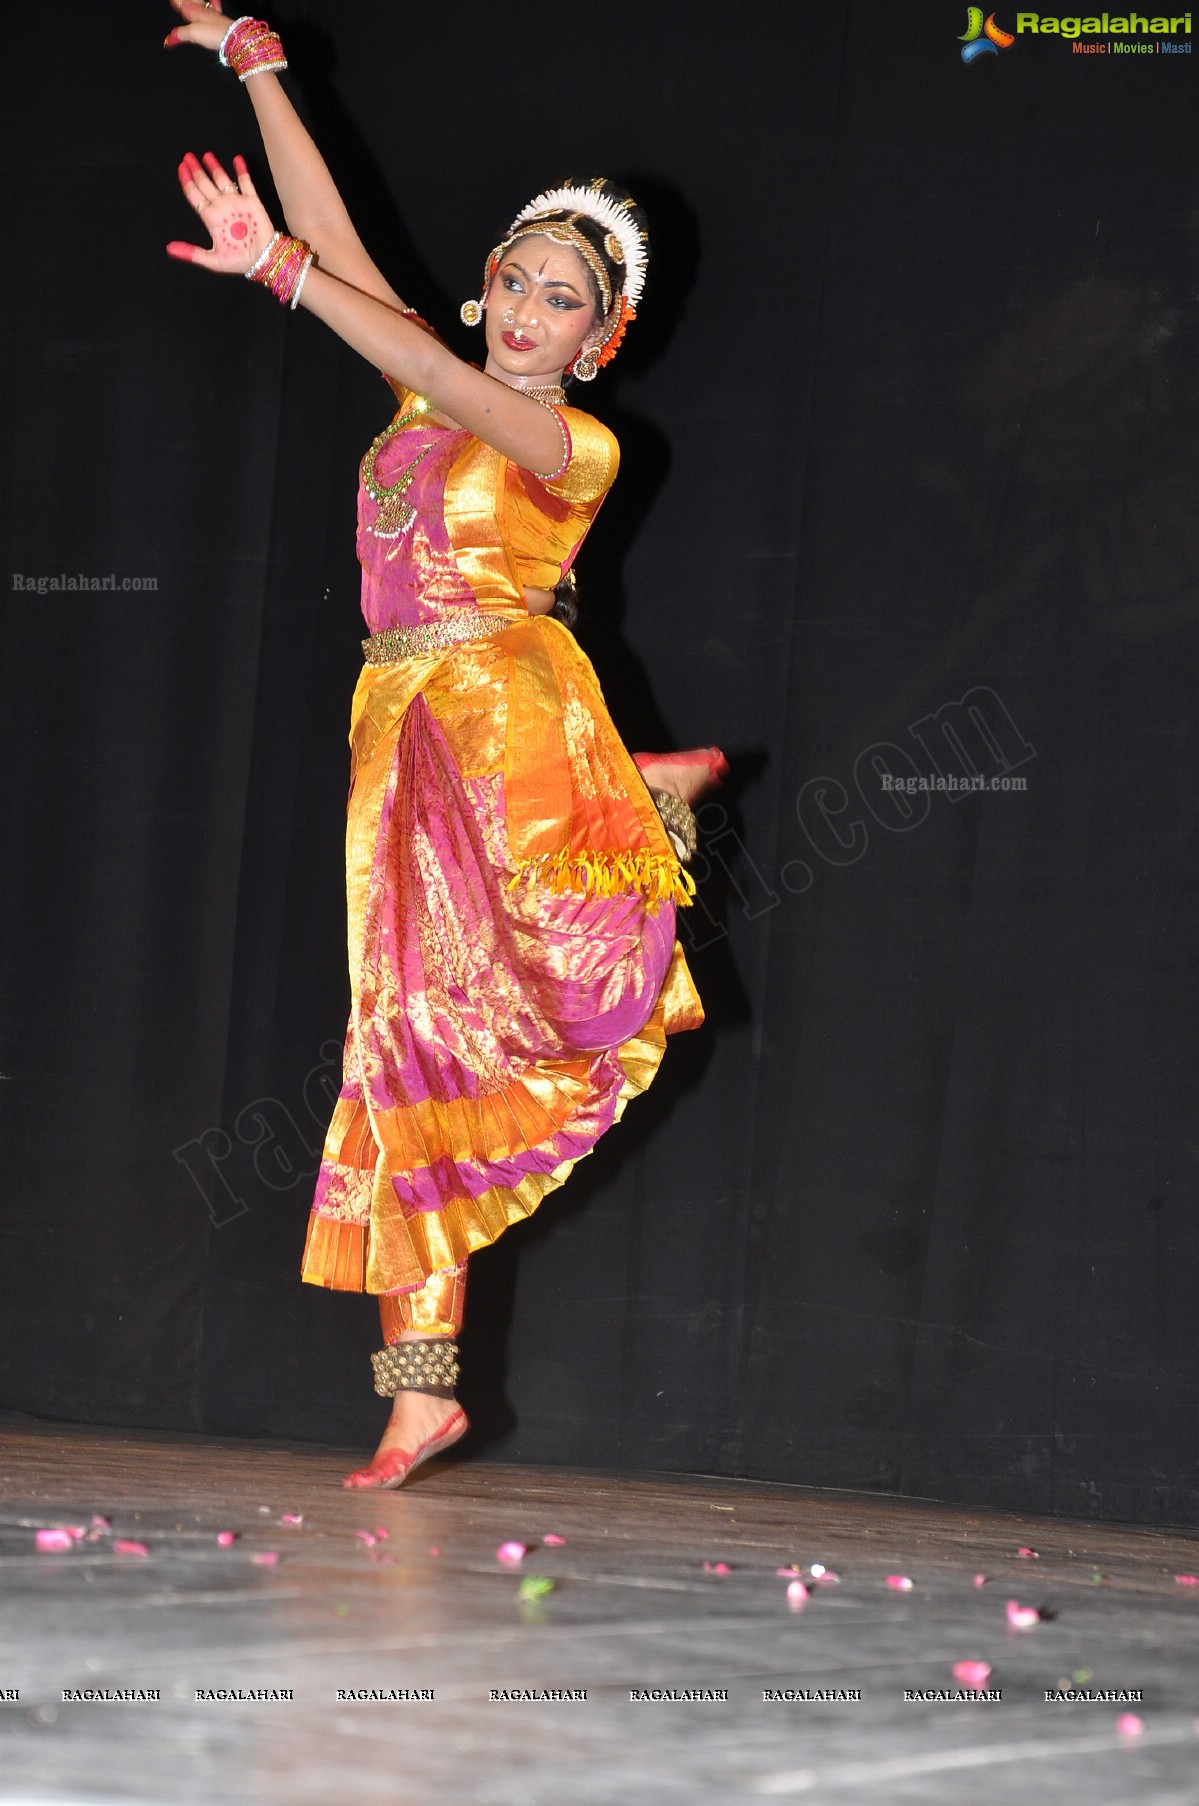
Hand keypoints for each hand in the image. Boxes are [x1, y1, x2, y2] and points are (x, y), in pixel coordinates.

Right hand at [163, 0, 228, 54]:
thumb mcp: (193, 33)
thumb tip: (168, 40)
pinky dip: (204, 12)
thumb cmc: (214, 33)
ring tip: (188, 8)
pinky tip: (204, 16)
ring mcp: (211, 15)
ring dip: (194, 6)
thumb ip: (179, 35)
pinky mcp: (218, 23)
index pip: (180, 2)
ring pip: (199, 7)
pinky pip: (208, 14)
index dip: (175, 2)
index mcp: (193, 9)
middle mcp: (202, 10)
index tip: (172, 2)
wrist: (235, 37)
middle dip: (183, 3)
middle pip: (190, 3)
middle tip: (176, 3)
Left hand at [166, 151, 275, 273]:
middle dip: (196, 170)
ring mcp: (236, 203)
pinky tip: (237, 159)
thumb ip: (191, 253)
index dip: (187, 181)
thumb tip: (169, 249)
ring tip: (206, 155)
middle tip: (188, 156)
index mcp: (211, 219)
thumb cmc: (239, 262)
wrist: (263, 260)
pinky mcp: (252, 202)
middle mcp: (222, 208)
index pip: (195, 195)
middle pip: (205, 184)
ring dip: (214, 167)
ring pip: (222, 180)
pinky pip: (246, 182)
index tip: (181, 167)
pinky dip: (241, 170)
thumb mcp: (212, 261)